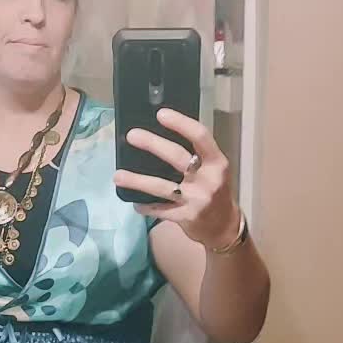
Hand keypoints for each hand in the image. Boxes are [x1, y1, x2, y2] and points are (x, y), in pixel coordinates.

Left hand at [114, 109, 239, 250]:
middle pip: (177, 157)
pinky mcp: (185, 217)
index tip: (161, 114)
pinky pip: (159, 210)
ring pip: (162, 187)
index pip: (200, 136)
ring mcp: (196, 200)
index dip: (180, 123)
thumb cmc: (216, 192)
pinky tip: (134, 202)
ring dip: (137, 181)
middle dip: (152, 144)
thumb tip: (162, 135)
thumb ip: (196, 155)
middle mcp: (208, 179)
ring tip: (118, 176)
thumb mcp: (214, 170)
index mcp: (216, 162)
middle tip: (132, 135)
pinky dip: (145, 206)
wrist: (225, 227)